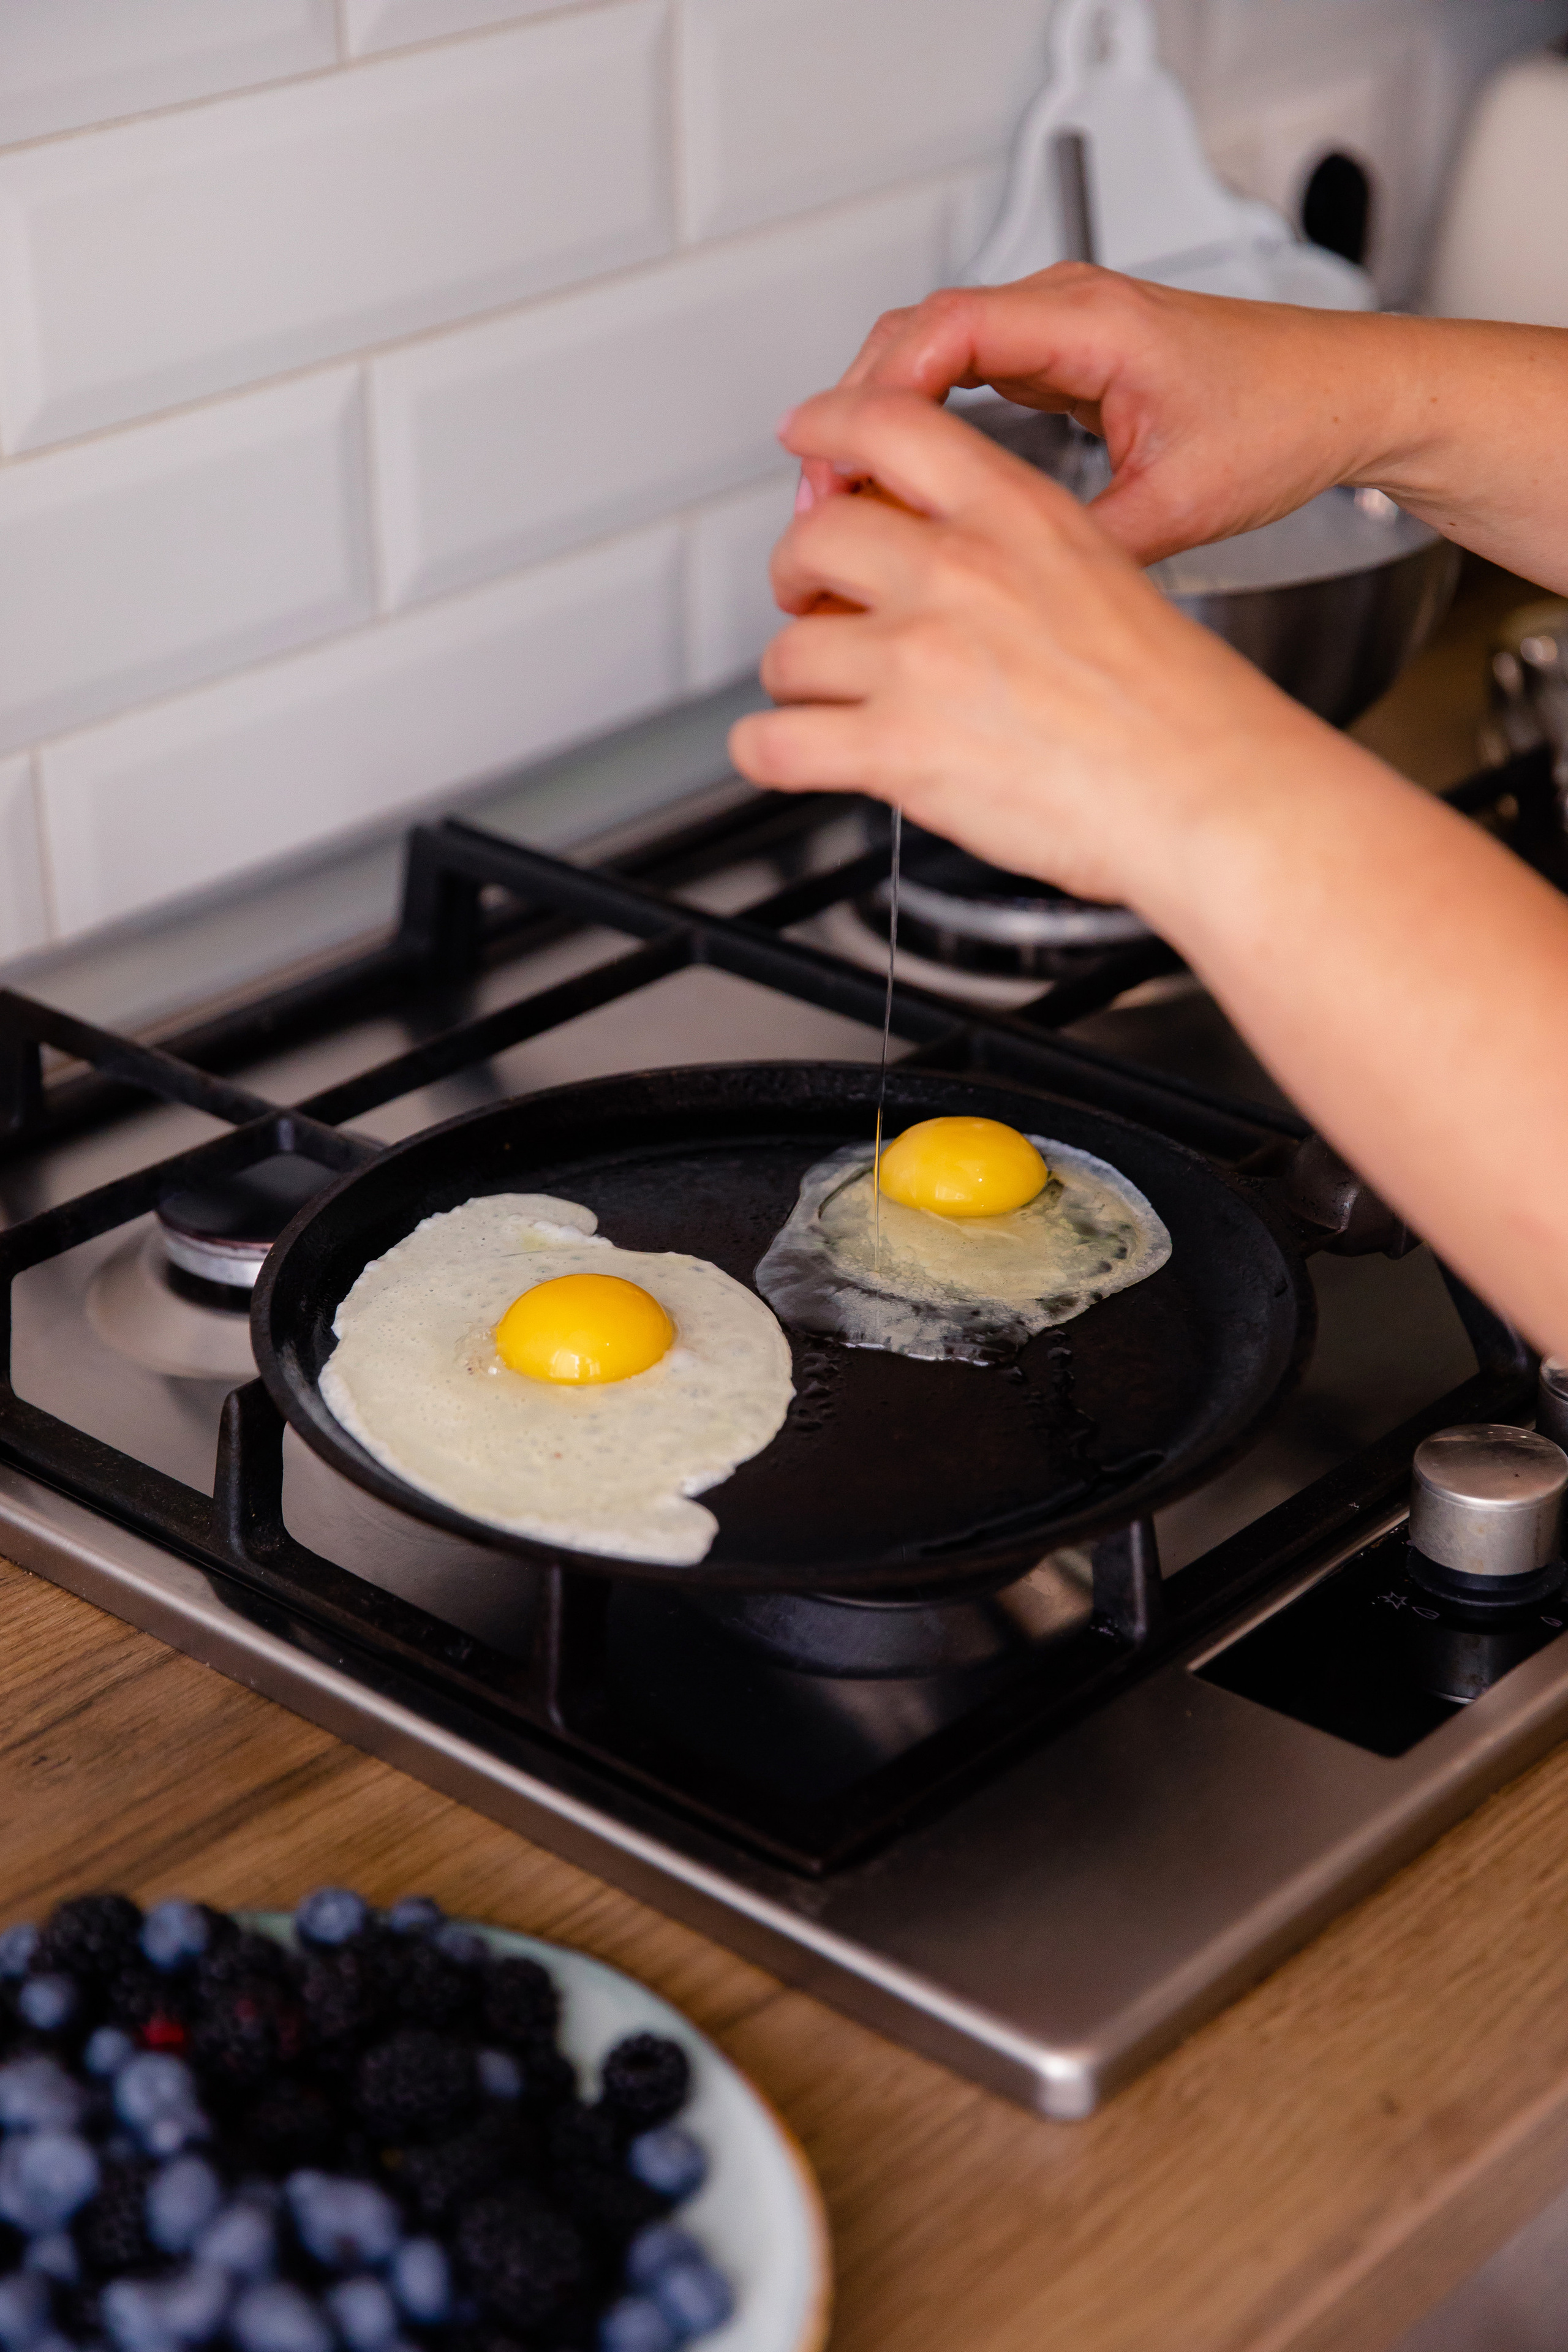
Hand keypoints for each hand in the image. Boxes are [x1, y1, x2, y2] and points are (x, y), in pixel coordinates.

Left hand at [733, 383, 1326, 917]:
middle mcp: (955, 574)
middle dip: (798, 573)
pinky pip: (774, 742)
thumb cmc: (1179, 706)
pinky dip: (763, 751)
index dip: (828, 430)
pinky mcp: (895, 746)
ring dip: (795, 677)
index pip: (887, 426)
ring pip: (789, 649)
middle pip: (814, 536)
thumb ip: (1016, 554)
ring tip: (821, 698)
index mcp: (1015, 516)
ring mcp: (917, 659)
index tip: (807, 444)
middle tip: (810, 599)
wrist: (1208, 789)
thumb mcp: (1102, 574)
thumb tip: (955, 562)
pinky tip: (779, 752)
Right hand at [796, 265, 1567, 591]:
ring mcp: (1058, 332)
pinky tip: (902, 486)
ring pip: (929, 355)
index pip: (944, 333)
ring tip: (843, 502)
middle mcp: (1065, 313)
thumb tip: (1012, 602)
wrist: (1341, 398)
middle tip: (815, 498)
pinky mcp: (1061, 361)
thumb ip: (1088, 549)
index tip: (820, 448)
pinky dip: (918, 425)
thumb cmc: (1283, 420)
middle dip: (852, 414)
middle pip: (914, 338)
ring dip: (879, 421)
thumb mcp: (1181, 504)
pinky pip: (962, 377)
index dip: (869, 392)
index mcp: (1089, 323)